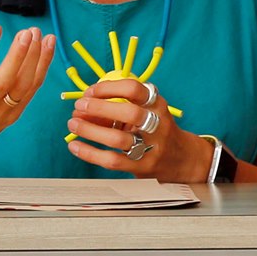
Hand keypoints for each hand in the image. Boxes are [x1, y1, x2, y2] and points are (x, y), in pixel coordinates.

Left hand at [65, 77, 209, 180]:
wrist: (182, 159)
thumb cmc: (156, 130)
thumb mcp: (146, 112)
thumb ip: (118, 107)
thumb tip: (82, 105)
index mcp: (157, 105)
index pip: (135, 89)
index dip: (109, 88)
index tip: (90, 91)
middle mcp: (157, 125)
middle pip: (130, 113)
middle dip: (100, 108)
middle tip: (79, 106)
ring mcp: (151, 148)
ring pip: (118, 139)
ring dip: (90, 130)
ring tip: (73, 124)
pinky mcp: (142, 167)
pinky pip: (112, 161)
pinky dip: (90, 153)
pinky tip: (75, 145)